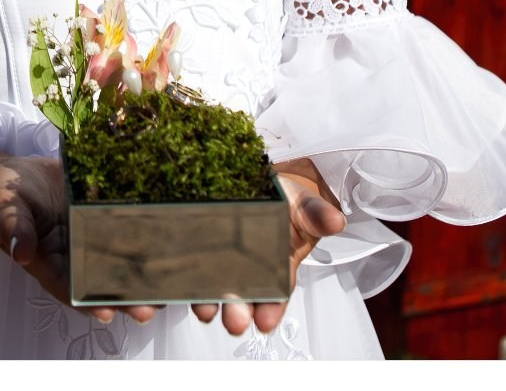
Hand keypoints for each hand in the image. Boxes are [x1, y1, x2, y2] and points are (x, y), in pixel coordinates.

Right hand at [0, 156, 162, 326]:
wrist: (18, 176)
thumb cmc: (5, 196)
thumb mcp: (4, 207)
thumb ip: (12, 228)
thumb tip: (20, 251)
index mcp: (51, 263)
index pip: (69, 288)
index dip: (87, 301)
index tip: (106, 311)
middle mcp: (78, 258)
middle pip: (107, 285)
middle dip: (129, 300)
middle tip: (149, 310)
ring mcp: (97, 241)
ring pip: (128, 266)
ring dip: (152, 281)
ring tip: (177, 293)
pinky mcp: (111, 219)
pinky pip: (136, 232)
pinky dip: (159, 242)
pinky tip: (185, 249)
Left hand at [189, 157, 346, 336]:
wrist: (261, 182)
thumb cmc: (286, 199)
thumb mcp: (305, 204)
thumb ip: (317, 214)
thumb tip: (335, 221)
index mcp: (276, 265)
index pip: (274, 294)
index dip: (270, 309)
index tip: (265, 321)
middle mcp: (246, 269)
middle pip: (240, 296)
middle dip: (237, 311)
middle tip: (233, 322)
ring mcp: (219, 259)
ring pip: (210, 286)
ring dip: (206, 301)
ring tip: (203, 310)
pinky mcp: (193, 245)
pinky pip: (183, 265)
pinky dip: (176, 278)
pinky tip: (170, 287)